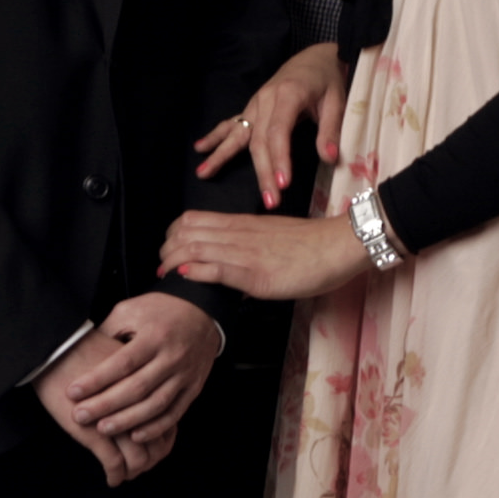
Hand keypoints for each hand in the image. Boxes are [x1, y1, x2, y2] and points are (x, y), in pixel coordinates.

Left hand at [49, 292, 221, 468]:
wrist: (202, 312)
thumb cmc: (160, 310)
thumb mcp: (132, 310)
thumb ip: (110, 331)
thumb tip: (84, 352)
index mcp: (154, 336)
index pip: (122, 363)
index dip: (96, 380)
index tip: (72, 392)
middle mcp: (172, 357)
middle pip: (137, 388)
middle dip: (106, 405)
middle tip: (80, 416)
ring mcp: (185, 375)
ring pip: (155, 405)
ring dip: (128, 420)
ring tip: (103, 429)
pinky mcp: (194, 388)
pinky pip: (175, 413)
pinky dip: (156, 427)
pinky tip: (135, 436)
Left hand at [159, 204, 372, 301]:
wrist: (337, 245)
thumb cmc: (310, 244)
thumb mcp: (271, 238)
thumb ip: (248, 245)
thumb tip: (229, 260)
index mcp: (241, 224)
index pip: (192, 220)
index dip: (172, 234)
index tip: (168, 250)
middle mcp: (238, 234)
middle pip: (185, 232)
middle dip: (165, 249)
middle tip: (161, 265)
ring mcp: (245, 252)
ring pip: (195, 247)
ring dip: (172, 261)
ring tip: (164, 273)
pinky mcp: (256, 273)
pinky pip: (218, 268)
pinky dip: (196, 271)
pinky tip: (185, 276)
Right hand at [195, 41, 350, 205]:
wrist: (315, 58)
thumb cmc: (327, 79)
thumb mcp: (337, 101)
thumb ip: (330, 130)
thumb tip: (329, 158)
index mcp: (287, 95)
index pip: (278, 133)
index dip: (279, 159)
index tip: (282, 184)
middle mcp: (266, 100)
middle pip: (258, 140)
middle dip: (262, 172)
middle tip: (270, 199)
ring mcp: (255, 104)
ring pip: (240, 134)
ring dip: (222, 156)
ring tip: (204, 173)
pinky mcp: (252, 108)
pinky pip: (232, 124)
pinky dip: (215, 137)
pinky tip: (200, 148)